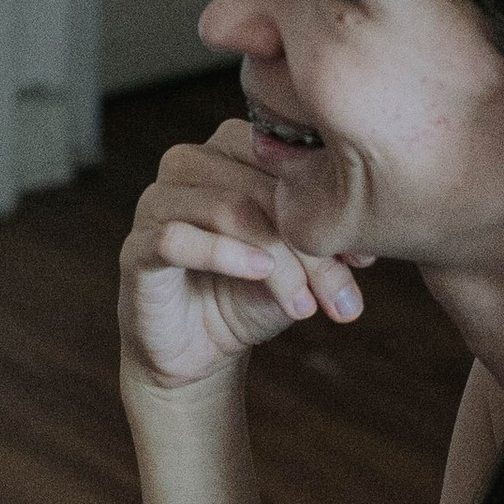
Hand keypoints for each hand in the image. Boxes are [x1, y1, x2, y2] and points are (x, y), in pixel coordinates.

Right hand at [118, 125, 368, 398]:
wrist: (201, 352)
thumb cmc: (250, 294)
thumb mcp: (300, 263)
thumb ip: (325, 234)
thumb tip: (367, 226)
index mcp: (229, 151)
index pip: (283, 154)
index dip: (328, 202)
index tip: (364, 258)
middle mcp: (189, 165)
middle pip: (260, 183)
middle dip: (309, 243)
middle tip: (341, 294)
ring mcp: (157, 203)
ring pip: (227, 208)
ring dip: (278, 259)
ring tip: (306, 303)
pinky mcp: (136, 248)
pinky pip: (177, 238)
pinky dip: (224, 255)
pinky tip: (258, 275)